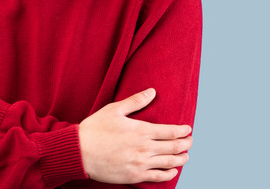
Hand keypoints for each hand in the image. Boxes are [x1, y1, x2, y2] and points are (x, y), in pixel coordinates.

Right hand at [78, 88, 192, 183]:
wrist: (79, 152)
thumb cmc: (94, 129)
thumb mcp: (114, 110)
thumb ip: (135, 101)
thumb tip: (152, 91)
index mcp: (141, 130)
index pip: (171, 132)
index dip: (183, 131)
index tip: (188, 129)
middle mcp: (144, 148)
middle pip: (174, 147)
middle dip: (186, 144)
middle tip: (190, 141)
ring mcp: (141, 164)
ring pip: (170, 162)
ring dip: (181, 158)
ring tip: (185, 155)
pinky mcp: (135, 176)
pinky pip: (158, 177)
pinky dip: (170, 174)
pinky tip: (173, 170)